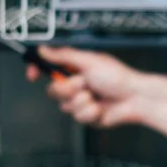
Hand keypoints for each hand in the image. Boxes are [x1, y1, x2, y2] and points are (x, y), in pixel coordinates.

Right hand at [28, 46, 144, 126]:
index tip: (31, 74)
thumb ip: (64, 56)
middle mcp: (76, 84)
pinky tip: (100, 107)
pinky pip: (77, 117)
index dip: (36, 70)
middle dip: (68, 88)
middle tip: (84, 83)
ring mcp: (81, 101)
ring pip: (65, 106)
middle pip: (53, 90)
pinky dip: (90, 112)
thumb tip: (43, 49)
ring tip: (96, 95)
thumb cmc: (119, 77)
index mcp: (75, 68)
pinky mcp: (87, 116)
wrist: (135, 98)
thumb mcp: (89, 61)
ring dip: (82, 101)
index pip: (47, 67)